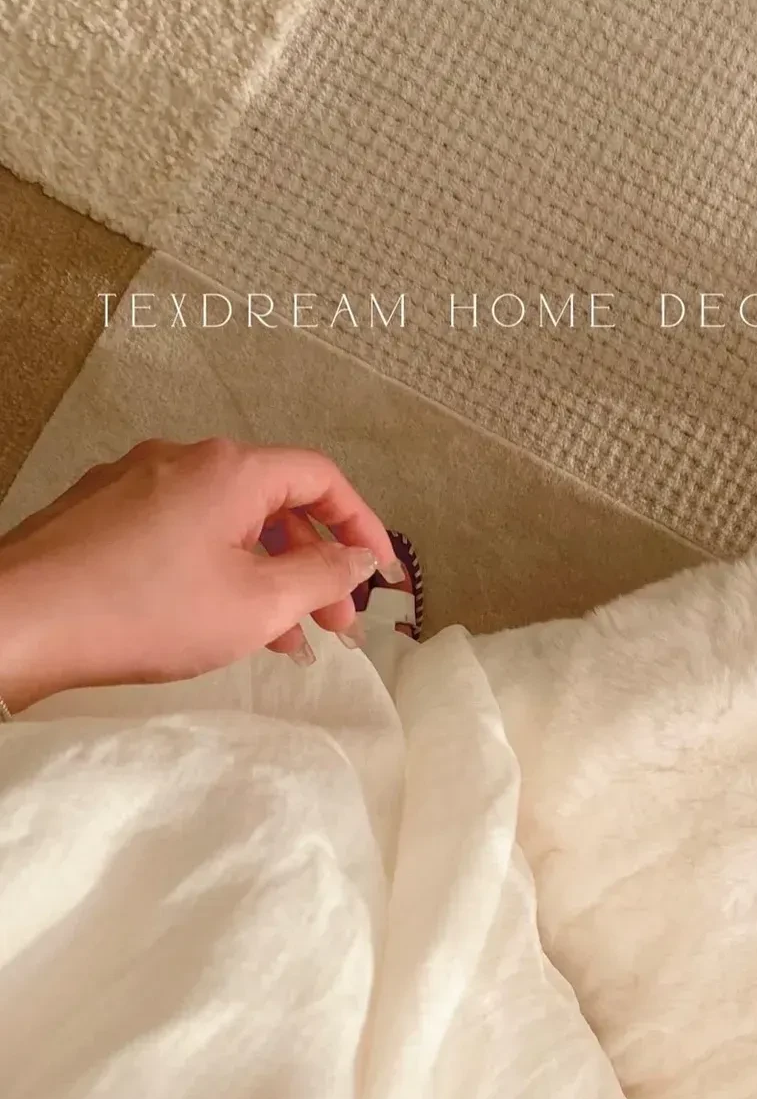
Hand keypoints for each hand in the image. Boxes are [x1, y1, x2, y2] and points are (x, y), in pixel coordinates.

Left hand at [0, 438, 405, 712]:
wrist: (21, 620)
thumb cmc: (140, 610)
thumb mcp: (257, 604)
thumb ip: (321, 576)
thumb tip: (358, 559)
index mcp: (229, 469)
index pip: (321, 478)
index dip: (363, 525)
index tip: (380, 574)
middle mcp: (182, 459)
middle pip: (273, 501)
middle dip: (313, 564)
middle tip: (335, 624)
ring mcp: (135, 483)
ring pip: (227, 522)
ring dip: (266, 574)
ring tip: (282, 639)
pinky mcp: (101, 514)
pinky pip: (182, 532)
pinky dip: (217, 570)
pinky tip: (218, 622)